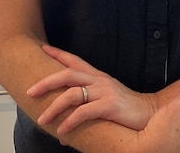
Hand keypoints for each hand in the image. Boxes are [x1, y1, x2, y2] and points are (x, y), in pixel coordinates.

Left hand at [27, 44, 154, 132]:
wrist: (148, 114)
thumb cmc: (125, 109)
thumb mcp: (104, 100)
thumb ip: (85, 105)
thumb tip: (63, 123)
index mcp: (98, 76)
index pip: (75, 60)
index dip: (58, 53)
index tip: (43, 48)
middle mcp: (100, 80)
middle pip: (68, 74)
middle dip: (47, 82)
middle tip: (30, 91)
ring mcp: (105, 91)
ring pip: (72, 94)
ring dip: (54, 107)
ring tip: (43, 119)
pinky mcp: (110, 105)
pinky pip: (84, 112)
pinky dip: (70, 121)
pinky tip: (62, 130)